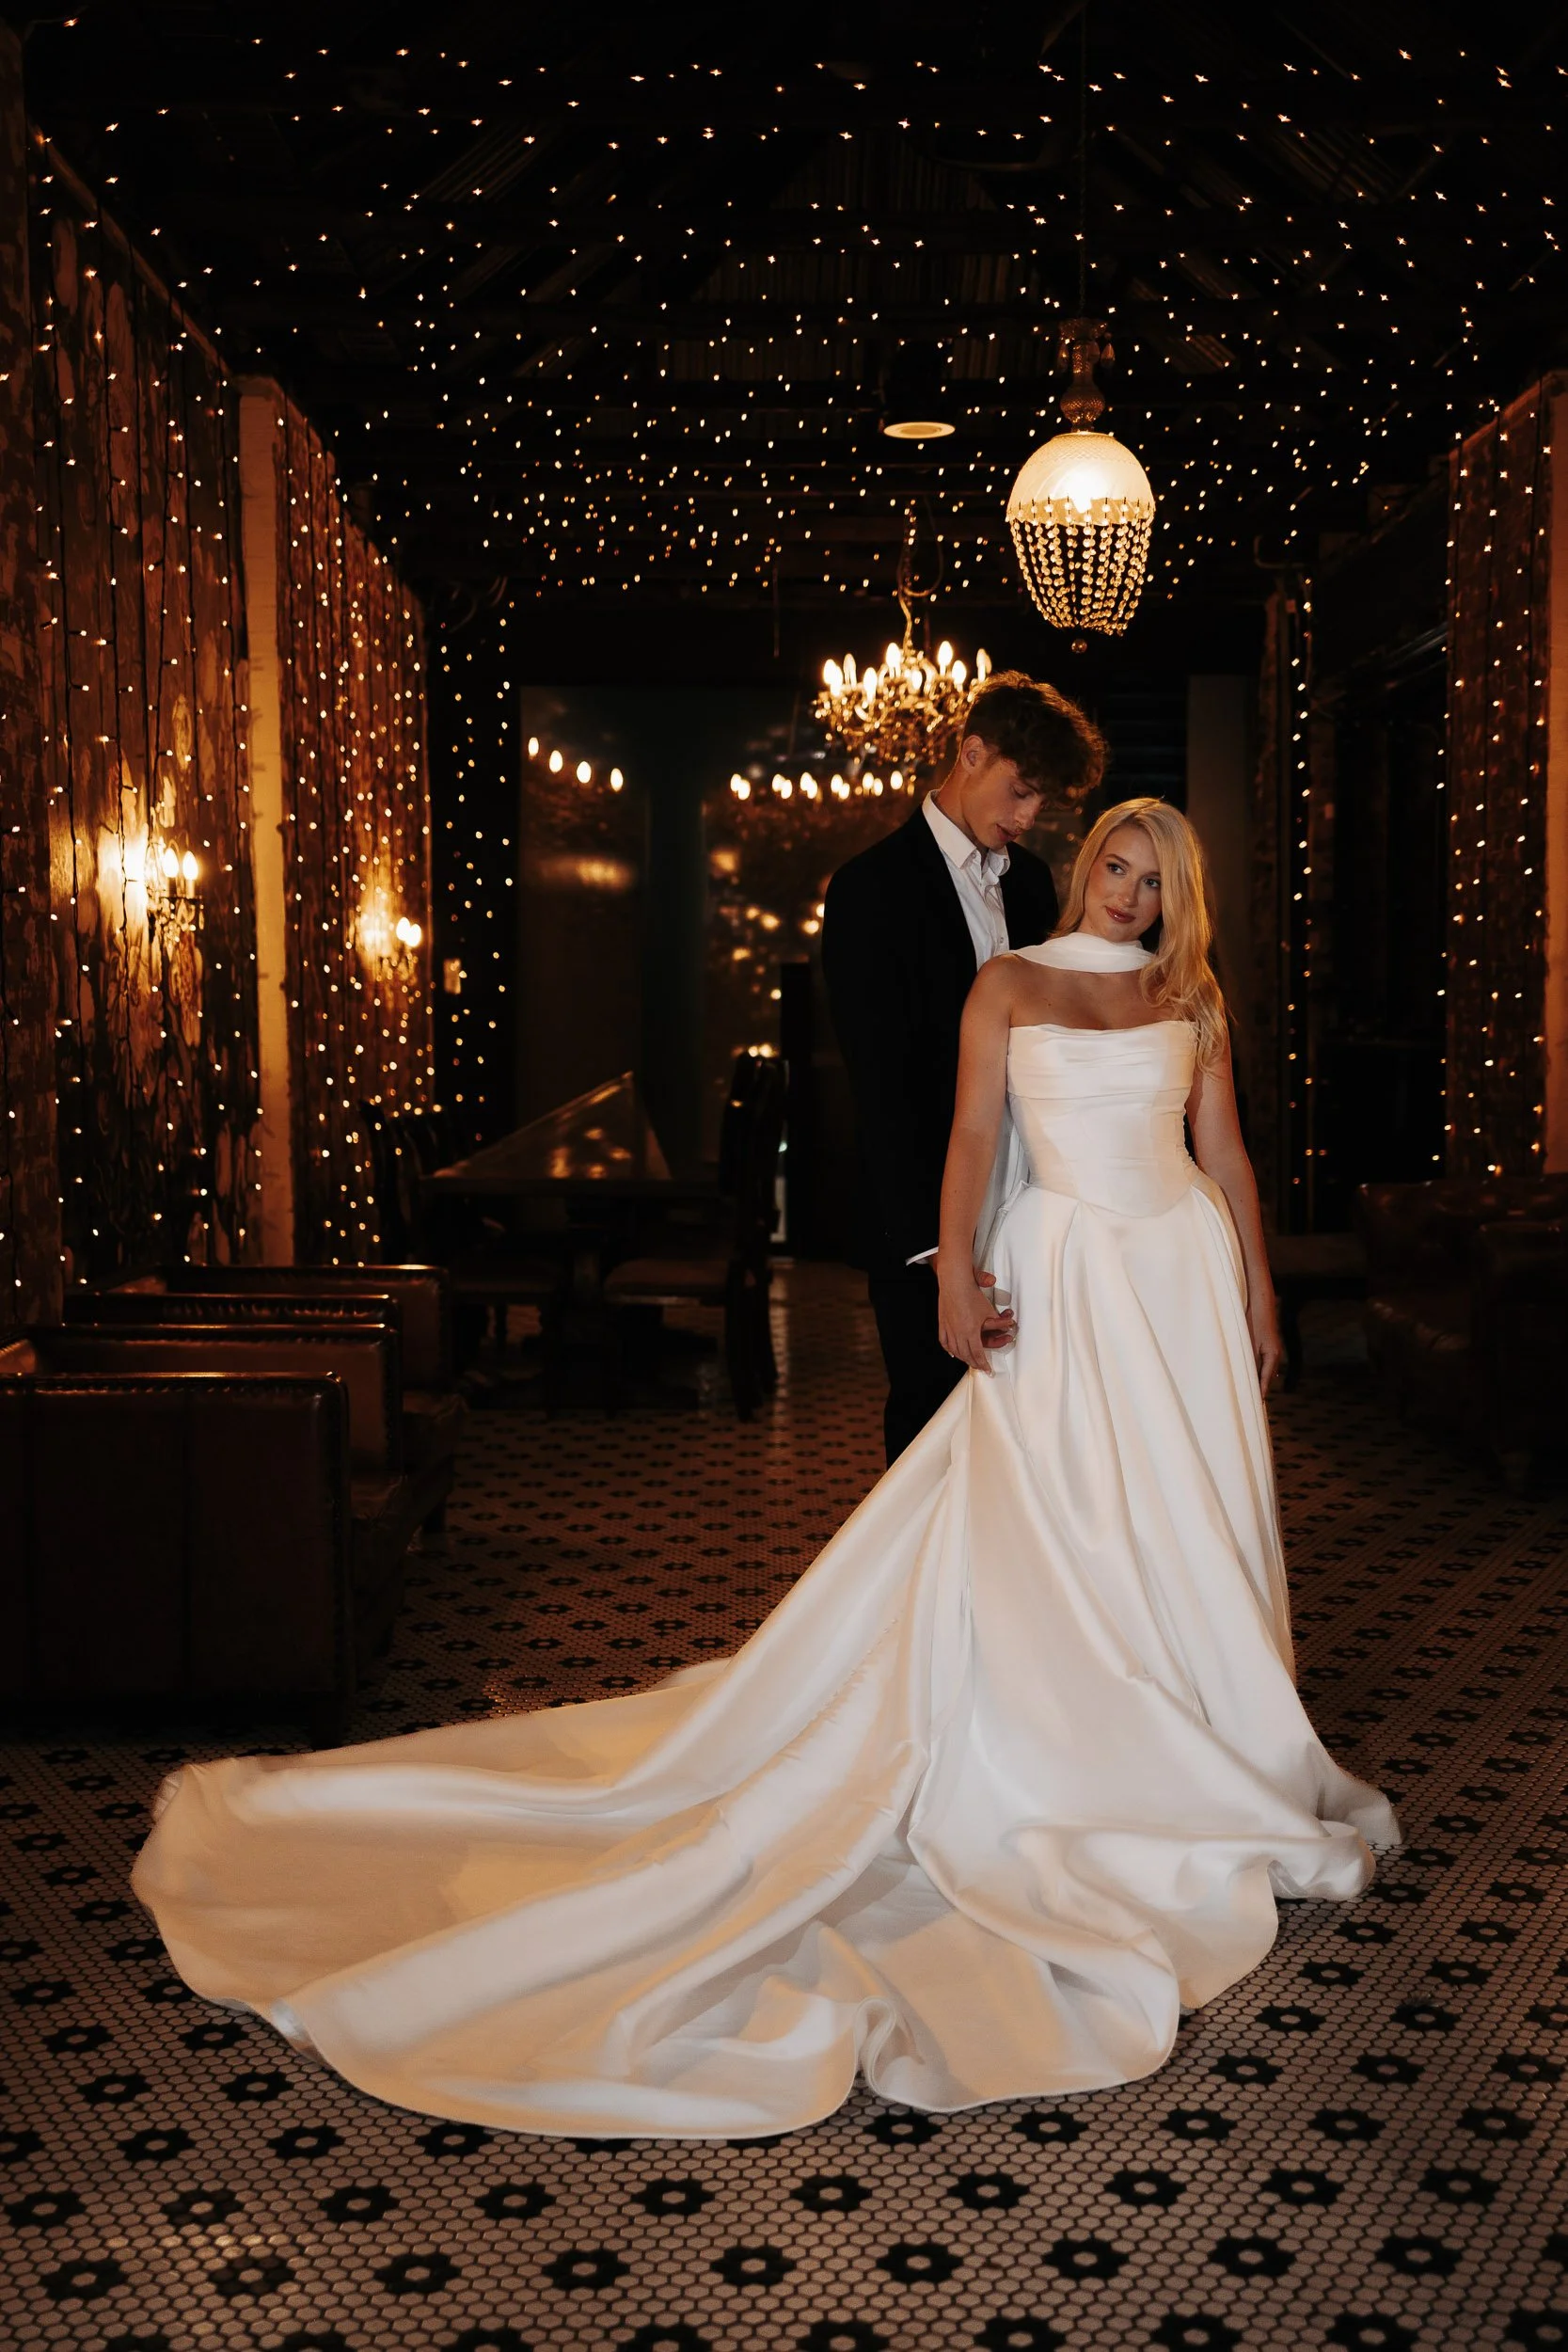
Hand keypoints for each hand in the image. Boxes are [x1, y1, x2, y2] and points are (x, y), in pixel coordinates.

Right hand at [936, 1258, 1010, 1375]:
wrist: (955, 1283)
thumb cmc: (971, 1294)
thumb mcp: (988, 1310)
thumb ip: (998, 1321)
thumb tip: (1009, 1326)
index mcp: (971, 1332)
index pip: (978, 1353)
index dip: (983, 1364)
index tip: (987, 1370)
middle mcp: (959, 1333)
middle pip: (966, 1355)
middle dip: (974, 1363)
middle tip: (979, 1367)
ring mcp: (949, 1329)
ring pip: (955, 1350)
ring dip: (963, 1358)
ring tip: (968, 1361)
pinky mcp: (943, 1324)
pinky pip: (945, 1342)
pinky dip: (949, 1349)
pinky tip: (953, 1353)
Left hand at [1250, 1301, 1282, 1393]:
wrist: (1261, 1305)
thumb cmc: (1254, 1322)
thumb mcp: (1250, 1343)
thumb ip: (1252, 1360)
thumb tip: (1251, 1377)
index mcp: (1272, 1356)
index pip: (1265, 1379)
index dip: (1261, 1391)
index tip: (1259, 1403)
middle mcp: (1275, 1355)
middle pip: (1267, 1376)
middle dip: (1261, 1388)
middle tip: (1254, 1402)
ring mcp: (1273, 1350)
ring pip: (1266, 1370)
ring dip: (1260, 1379)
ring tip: (1254, 1393)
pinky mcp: (1269, 1346)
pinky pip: (1265, 1363)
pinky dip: (1260, 1370)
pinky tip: (1256, 1376)